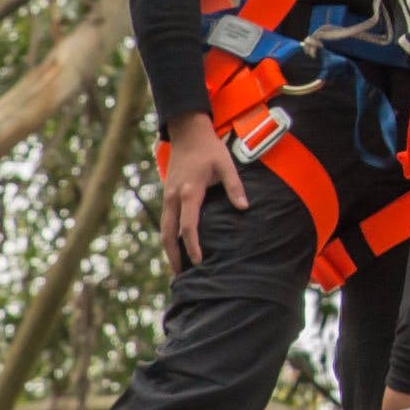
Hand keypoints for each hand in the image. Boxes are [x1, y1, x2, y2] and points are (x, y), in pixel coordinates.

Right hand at [161, 110, 247, 272]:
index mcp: (190, 192)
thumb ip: (235, 187)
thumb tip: (244, 208)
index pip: (189, 227)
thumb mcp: (226, 165)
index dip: (193, 246)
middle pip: (169, 234)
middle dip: (174, 256)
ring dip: (169, 249)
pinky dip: (170, 236)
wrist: (187, 133)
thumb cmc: (209, 149)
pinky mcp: (168, 195)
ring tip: (178, 268)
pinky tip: (177, 246)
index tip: (199, 262)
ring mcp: (168, 197)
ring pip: (164, 229)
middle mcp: (174, 198)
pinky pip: (166, 221)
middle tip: (181, 276)